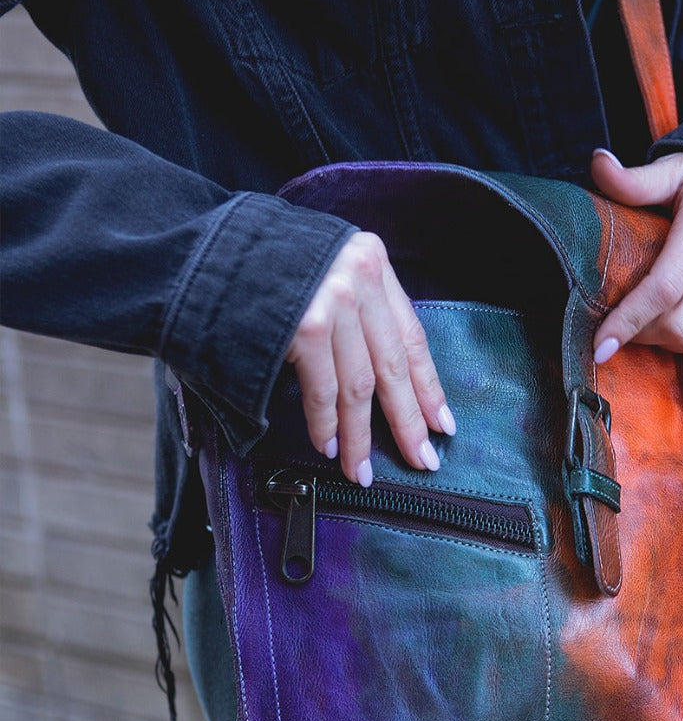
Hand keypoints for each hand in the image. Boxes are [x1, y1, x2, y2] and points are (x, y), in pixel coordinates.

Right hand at [285, 231, 453, 485]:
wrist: (202, 250)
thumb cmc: (262, 265)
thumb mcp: (324, 268)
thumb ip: (357, 306)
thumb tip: (381, 375)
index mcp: (372, 262)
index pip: (411, 336)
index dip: (428, 386)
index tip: (442, 424)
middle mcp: (359, 279)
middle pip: (394, 366)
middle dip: (409, 421)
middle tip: (422, 460)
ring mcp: (333, 301)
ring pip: (360, 386)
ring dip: (361, 436)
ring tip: (362, 471)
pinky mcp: (305, 326)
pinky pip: (324, 391)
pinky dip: (327, 425)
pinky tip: (331, 448)